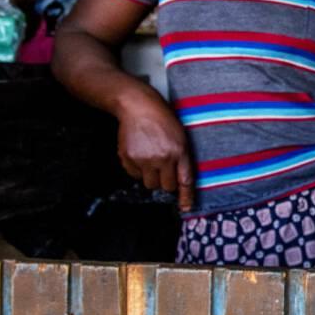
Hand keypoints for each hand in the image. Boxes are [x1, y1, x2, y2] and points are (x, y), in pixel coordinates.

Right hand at [116, 90, 195, 211]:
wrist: (138, 106)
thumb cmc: (162, 119)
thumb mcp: (180, 136)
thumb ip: (181, 158)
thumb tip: (180, 182)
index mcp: (179, 151)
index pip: (184, 180)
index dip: (186, 197)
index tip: (186, 208)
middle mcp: (162, 157)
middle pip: (165, 186)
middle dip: (165, 182)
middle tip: (163, 169)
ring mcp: (144, 158)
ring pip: (149, 183)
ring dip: (150, 176)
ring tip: (150, 159)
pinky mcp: (128, 157)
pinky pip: (134, 175)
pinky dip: (137, 169)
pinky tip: (139, 153)